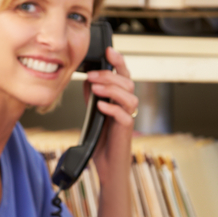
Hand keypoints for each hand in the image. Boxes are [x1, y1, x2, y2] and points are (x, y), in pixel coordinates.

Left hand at [84, 46, 135, 179]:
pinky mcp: (126, 131)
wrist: (106, 165)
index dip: (119, 62)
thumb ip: (93, 96)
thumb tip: (87, 79)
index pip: (124, 75)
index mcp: (121, 99)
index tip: (108, 50)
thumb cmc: (102, 140)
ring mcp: (128, 118)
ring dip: (112, 90)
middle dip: (110, 75)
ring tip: (95, 89)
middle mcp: (127, 107)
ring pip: (130, 97)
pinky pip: (124, 116)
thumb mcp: (94, 113)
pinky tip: (100, 106)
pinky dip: (112, 109)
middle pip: (128, 83)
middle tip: (92, 75)